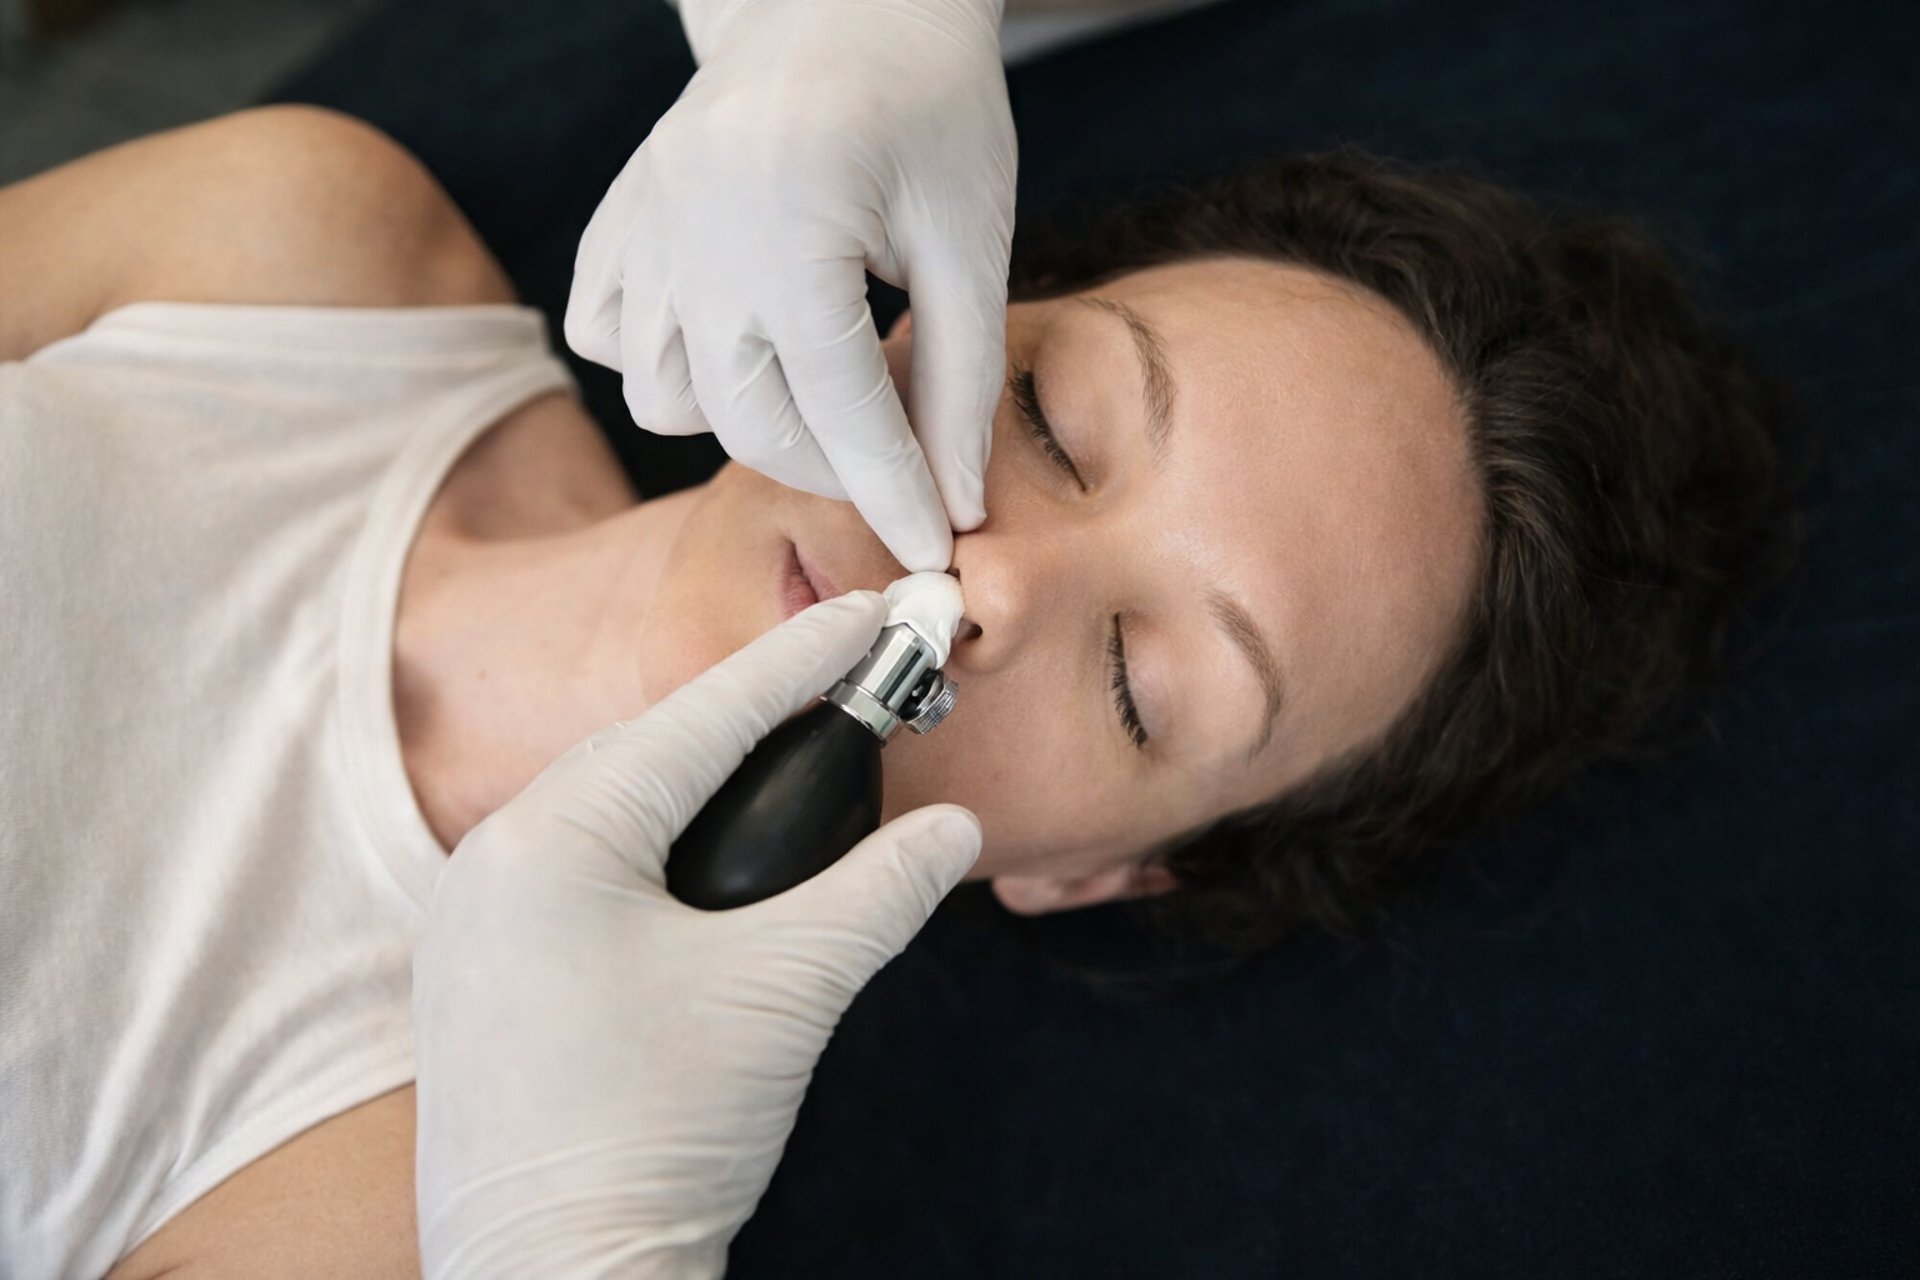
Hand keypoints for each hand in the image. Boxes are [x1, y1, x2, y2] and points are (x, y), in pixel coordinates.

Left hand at [412, 591, 981, 1277]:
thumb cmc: (658, 1130)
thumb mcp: (787, 992)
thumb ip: (876, 893)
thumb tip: (956, 836)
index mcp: (554, 840)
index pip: (703, 719)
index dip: (799, 662)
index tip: (870, 615)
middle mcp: (490, 862)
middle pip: (644, 753)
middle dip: (747, 717)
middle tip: (840, 683)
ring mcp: (469, 925)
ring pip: (602, 812)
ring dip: (693, 783)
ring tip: (779, 762)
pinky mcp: (473, 983)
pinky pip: (570, 873)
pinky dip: (647, 849)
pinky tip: (695, 865)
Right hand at [565, 0, 1015, 572]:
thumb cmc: (929, 100)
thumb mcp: (969, 238)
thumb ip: (960, 381)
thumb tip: (955, 505)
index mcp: (787, 221)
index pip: (841, 408)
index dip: (894, 492)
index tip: (932, 551)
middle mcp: (693, 230)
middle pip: (747, 420)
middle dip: (832, 469)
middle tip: (900, 464)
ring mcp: (643, 225)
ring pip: (666, 399)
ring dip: (748, 420)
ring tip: (821, 386)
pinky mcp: (619, 219)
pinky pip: (610, 339)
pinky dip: (665, 366)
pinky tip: (738, 340)